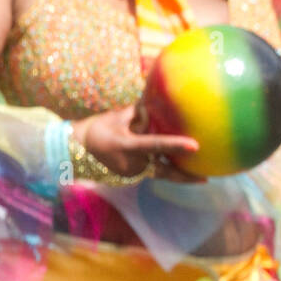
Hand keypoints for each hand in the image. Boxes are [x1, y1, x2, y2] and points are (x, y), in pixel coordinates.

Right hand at [74, 104, 204, 182]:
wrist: (74, 152)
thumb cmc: (96, 130)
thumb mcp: (117, 117)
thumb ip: (139, 112)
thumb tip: (156, 102)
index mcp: (128, 146)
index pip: (157, 145)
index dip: (176, 145)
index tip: (195, 146)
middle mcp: (132, 163)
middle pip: (163, 169)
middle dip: (184, 176)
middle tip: (206, 179)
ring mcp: (131, 173)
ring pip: (158, 170)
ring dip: (172, 168)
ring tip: (195, 171)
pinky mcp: (130, 177)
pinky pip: (151, 171)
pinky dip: (161, 167)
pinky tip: (174, 164)